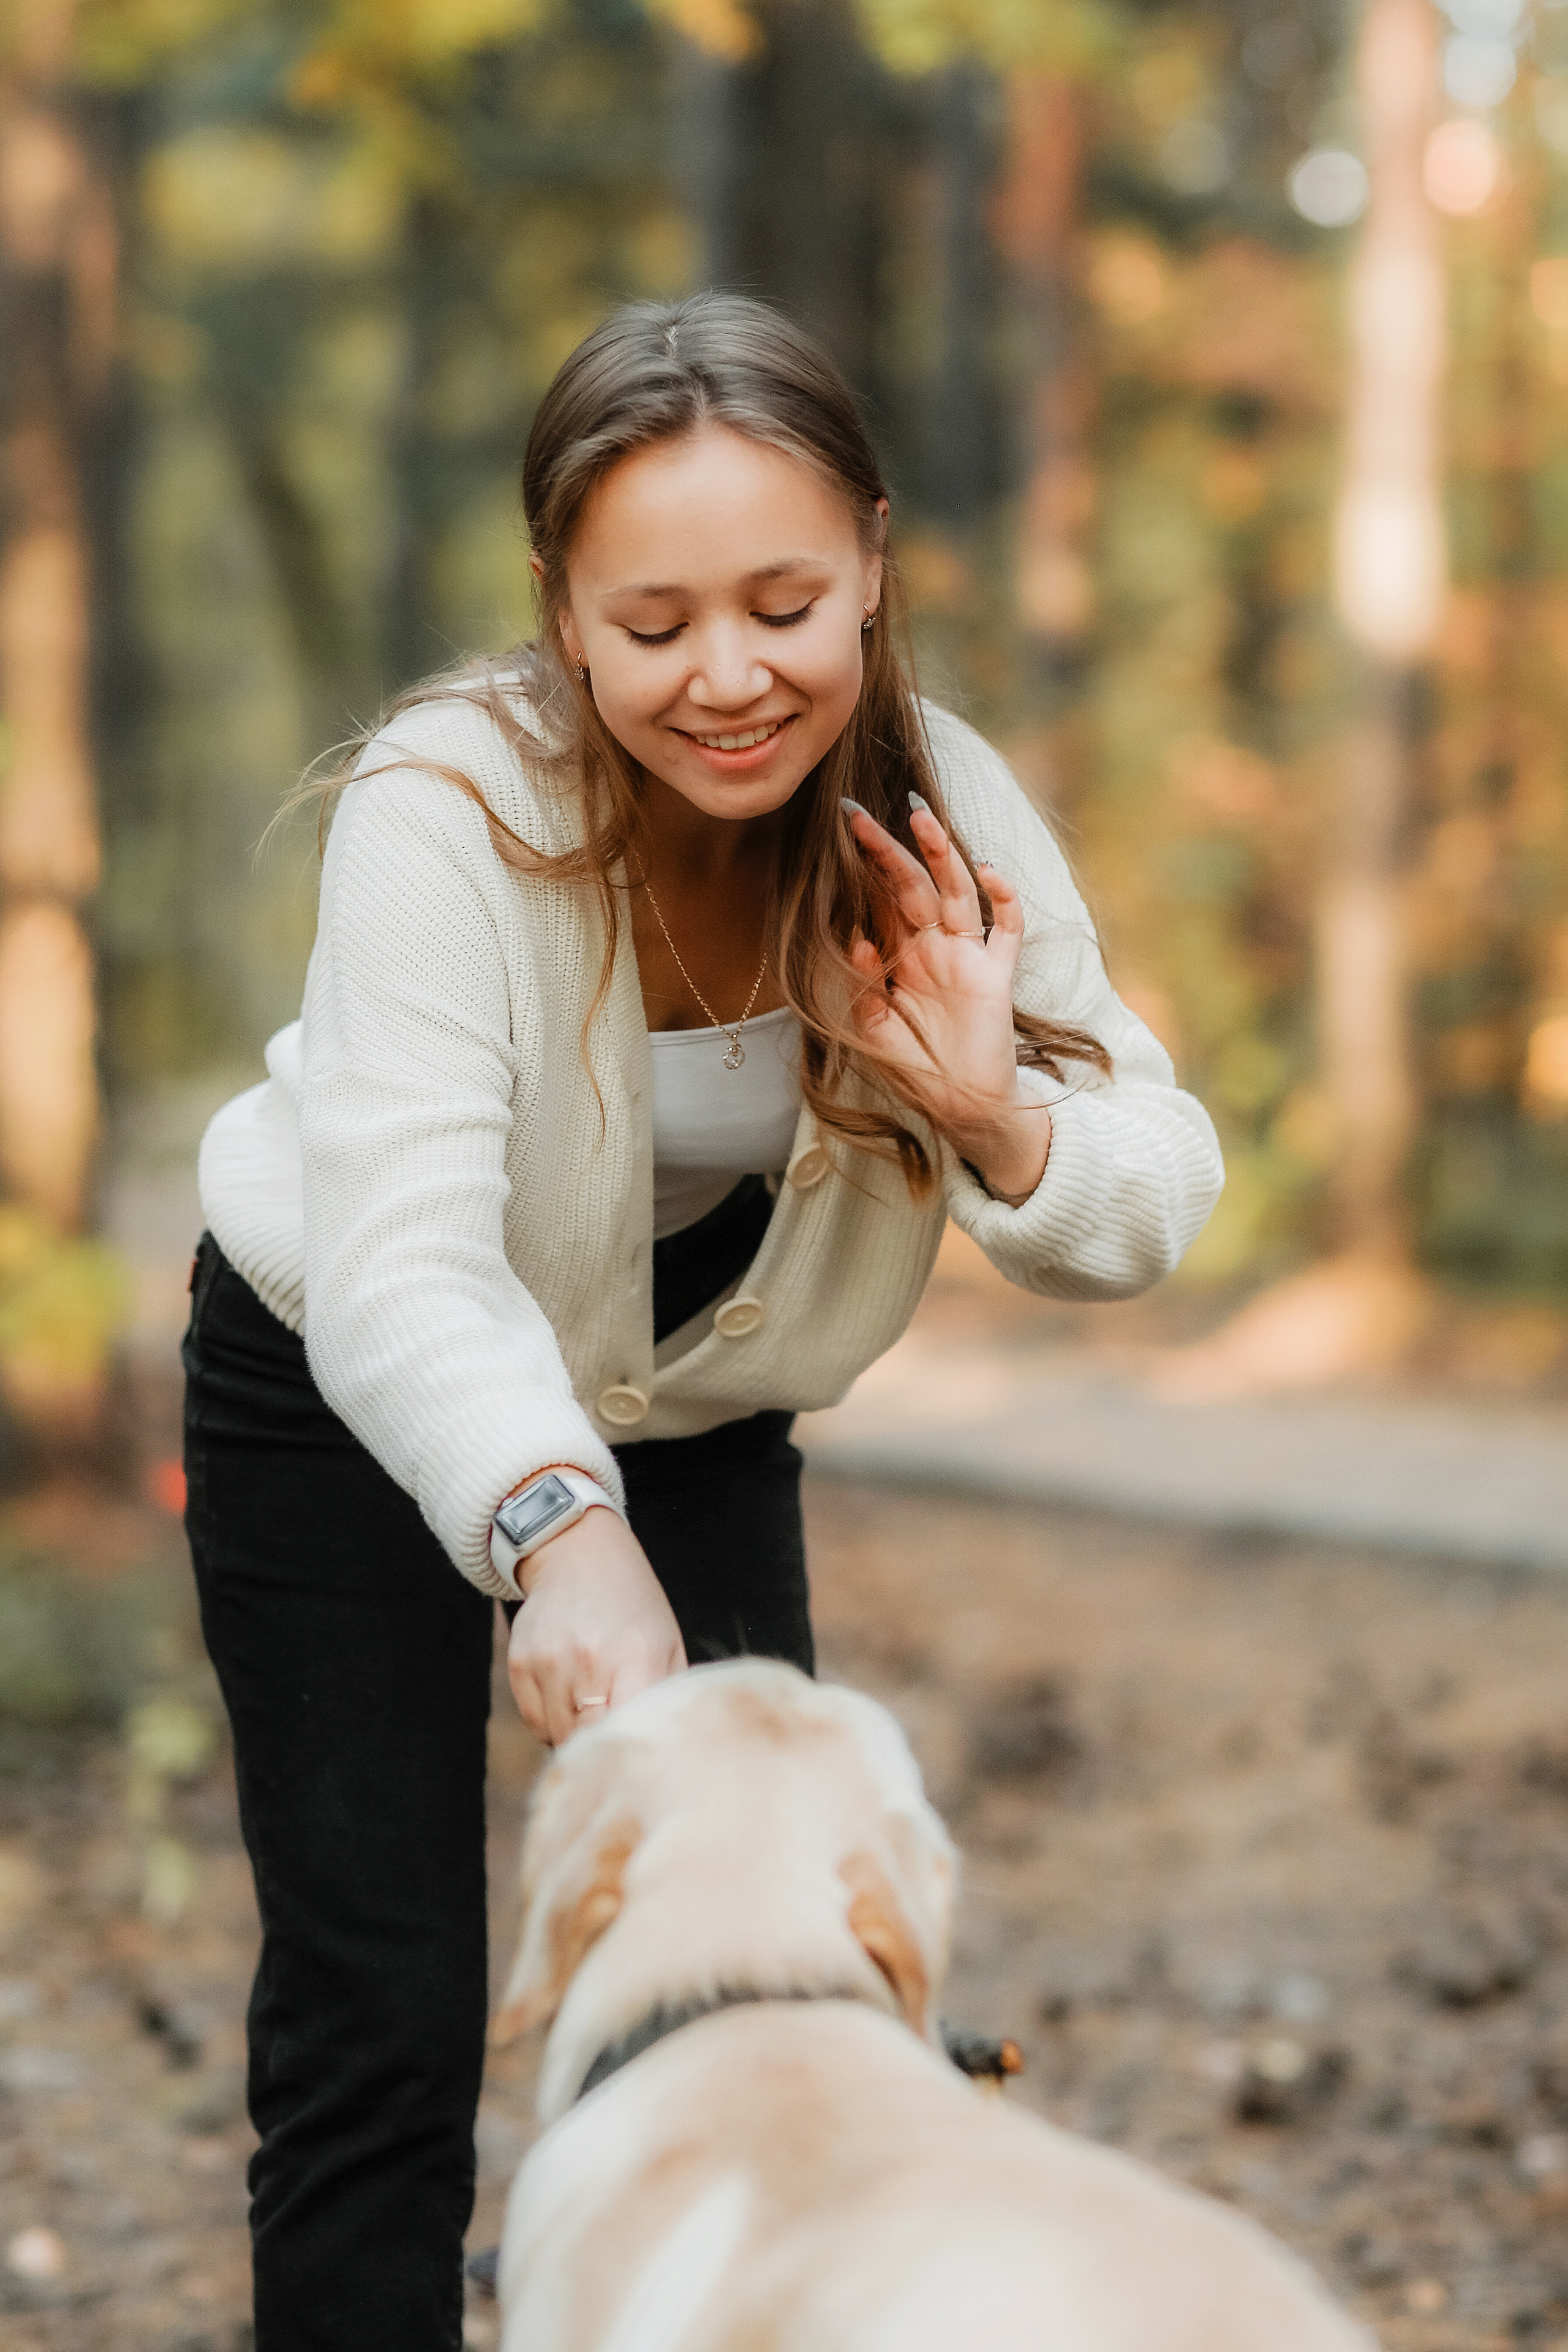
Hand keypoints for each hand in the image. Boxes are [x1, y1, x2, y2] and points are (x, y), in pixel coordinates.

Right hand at [507, 1509, 685, 1745]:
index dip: (627, 1751)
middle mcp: (589, 1660)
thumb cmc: (632, 1606)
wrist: (578, 1556)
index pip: (625, 1733)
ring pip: (557, 1736)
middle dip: (600, 1745)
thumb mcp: (667, 1643)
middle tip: (612, 1729)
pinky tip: (568, 1688)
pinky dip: (551, 1718)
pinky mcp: (519, 1663)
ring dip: (574, 1730)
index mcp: (636, 1657)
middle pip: (588, 1741)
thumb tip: (669, 1749)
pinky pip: (534, 1721)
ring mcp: (549, 1661)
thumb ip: (668, 1698)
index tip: (633, 1754)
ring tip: (591, 1696)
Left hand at [842, 797, 1050, 1201]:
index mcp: (902, 956)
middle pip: (913, 885)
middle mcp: (934, 948)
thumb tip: (857, 938)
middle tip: (860, 812)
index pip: (882, 898)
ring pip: (957, 893)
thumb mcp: (874, 1030)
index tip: (842, 827)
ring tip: (921, 818)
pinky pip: (1006, 932)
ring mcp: (968, 958)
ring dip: (942, 855)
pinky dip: (1003, 902)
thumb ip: (864, 987)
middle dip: (889, 848)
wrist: (960, 1107)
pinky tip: (988, 873)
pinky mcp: (997, 978)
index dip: (865, 864)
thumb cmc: (917, 1069)